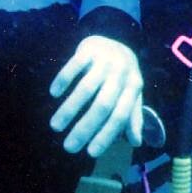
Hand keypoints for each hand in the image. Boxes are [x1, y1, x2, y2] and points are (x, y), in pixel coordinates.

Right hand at [50, 34, 144, 156]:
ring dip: (70, 109)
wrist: (117, 39)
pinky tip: (54, 93)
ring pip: (87, 88)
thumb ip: (132, 116)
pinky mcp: (91, 48)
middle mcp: (122, 73)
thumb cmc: (122, 76)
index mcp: (134, 87)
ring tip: (56, 126)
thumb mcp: (131, 93)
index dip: (107, 135)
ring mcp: (106, 59)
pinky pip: (75, 65)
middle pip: (103, 105)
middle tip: (68, 146)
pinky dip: (63, 80)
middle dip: (85, 128)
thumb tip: (137, 142)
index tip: (90, 153)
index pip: (121, 115)